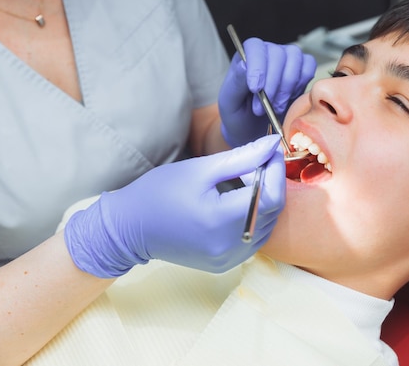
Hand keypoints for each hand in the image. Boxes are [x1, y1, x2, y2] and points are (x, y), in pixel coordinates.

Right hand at [64, 135, 285, 277]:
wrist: (131, 228)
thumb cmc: (160, 193)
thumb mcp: (200, 169)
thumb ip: (242, 158)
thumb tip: (272, 145)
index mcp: (221, 221)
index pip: (271, 196)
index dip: (276, 171)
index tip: (271, 151)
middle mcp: (229, 246)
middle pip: (272, 212)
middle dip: (271, 183)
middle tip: (257, 163)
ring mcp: (229, 259)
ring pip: (266, 225)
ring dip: (264, 200)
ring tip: (245, 182)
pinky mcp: (226, 264)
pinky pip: (255, 238)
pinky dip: (255, 218)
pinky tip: (238, 203)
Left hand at [219, 37, 316, 146]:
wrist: (253, 130)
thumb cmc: (239, 115)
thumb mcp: (229, 103)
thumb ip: (236, 83)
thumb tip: (243, 64)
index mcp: (246, 56)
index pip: (254, 47)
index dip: (257, 66)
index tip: (255, 89)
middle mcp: (268, 53)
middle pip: (278, 54)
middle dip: (273, 85)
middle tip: (263, 109)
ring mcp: (286, 59)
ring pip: (295, 58)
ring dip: (287, 87)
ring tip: (276, 107)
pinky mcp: (302, 70)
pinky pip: (308, 67)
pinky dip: (301, 84)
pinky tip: (289, 99)